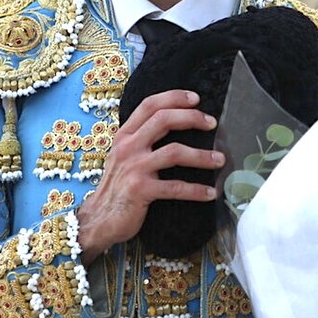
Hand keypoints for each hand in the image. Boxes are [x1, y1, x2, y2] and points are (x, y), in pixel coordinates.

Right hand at [76, 90, 222, 262]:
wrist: (98, 219)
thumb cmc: (117, 188)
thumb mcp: (123, 157)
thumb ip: (141, 140)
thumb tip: (174, 126)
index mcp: (124, 136)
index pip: (149, 105)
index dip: (173, 98)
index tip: (195, 99)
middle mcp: (128, 147)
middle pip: (163, 120)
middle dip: (192, 118)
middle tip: (212, 124)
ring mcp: (134, 168)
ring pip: (174, 152)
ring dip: (201, 156)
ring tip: (219, 160)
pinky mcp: (141, 190)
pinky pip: (175, 187)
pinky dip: (196, 190)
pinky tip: (210, 192)